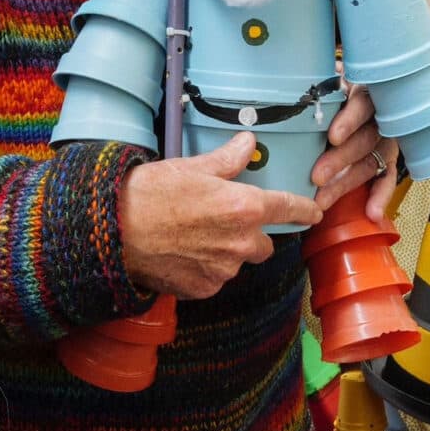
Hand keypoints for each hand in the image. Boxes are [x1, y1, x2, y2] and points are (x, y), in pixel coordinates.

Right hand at [119, 133, 323, 299]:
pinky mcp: (203, 289)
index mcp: (244, 207)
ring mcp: (222, 270)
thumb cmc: (150, 193)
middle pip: (263, 242)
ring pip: (237, 261)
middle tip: (222, 220)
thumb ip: (228, 159)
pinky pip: (214, 278)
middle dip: (250, 233)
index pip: (288, 208)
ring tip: (193, 235)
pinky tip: (182, 253)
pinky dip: (204, 268)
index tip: (315, 211)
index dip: (304, 210)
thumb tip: (248, 142)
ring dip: (226, 251)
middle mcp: (241, 242)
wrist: (114, 231)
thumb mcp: (192, 167)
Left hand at [311, 84, 398, 218]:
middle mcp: (379, 114)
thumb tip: (287, 90)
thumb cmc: (331, 87)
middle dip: (340, 160)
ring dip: (346, 182)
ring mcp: (384, 137)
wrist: (347, 90)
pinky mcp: (386, 156)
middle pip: (365, 138)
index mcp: (364, 89)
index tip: (332, 137)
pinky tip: (372, 213)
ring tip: (324, 199)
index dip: (349, 121)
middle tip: (316, 175)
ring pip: (369, 161)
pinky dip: (379, 196)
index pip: (362, 103)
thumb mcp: (325, 80)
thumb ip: (314, 86)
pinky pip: (386, 177)